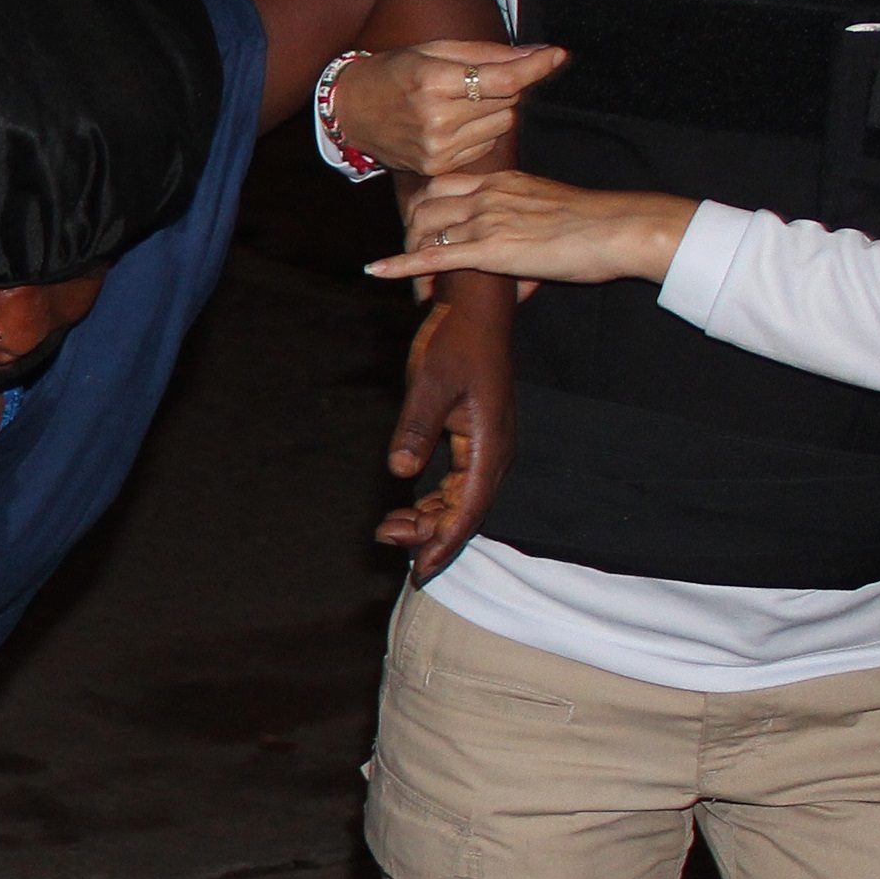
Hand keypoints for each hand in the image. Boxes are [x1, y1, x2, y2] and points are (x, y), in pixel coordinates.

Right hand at [331, 42, 565, 175]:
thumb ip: (485, 54)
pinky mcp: (438, 167)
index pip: (502, 79)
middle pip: (507, 101)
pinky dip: (481, 131)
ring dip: (495, 109)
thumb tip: (536, 53)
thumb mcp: (432, 50)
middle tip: (481, 77)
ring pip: (502, 124)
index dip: (535, 67)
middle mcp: (437, 120)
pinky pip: (486, 146)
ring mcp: (438, 148)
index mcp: (433, 83)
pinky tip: (455, 122)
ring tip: (462, 101)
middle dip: (507, 85)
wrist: (349, 112)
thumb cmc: (391, 73)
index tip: (556, 55)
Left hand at [373, 172, 697, 288]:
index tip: (416, 220)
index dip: (424, 202)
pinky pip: (433, 257)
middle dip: (410, 228)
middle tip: (409, 251)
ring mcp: (486, 220)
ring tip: (403, 273)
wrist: (618, 228)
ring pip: (425, 228)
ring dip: (408, 250)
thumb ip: (525, 230)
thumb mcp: (550, 214)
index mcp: (501, 180)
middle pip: (425, 202)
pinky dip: (401, 265)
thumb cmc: (595, 225)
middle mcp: (487, 194)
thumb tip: (519, 270)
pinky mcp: (490, 249)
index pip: (444, 181)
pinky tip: (378, 271)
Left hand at [373, 283, 513, 579]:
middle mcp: (493, 452)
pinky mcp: (474, 437)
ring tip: (388, 528)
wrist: (475, 307)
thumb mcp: (429, 383)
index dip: (444, 543)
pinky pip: (457, 482)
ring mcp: (486, 445)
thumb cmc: (456, 341)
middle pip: (465, 511)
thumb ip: (416, 429)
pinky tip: (409, 508)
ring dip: (428, 518)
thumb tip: (401, 472)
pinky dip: (434, 499)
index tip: (420, 571)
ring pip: (460, 499)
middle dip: (429, 535)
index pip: (469, 510)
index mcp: (489, 444)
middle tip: (385, 540)